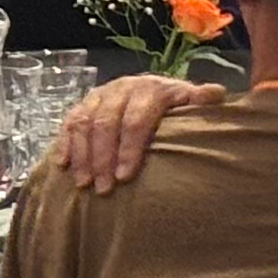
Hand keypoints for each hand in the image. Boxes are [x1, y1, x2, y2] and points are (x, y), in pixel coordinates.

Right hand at [52, 73, 219, 192]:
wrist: (154, 91)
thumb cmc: (175, 109)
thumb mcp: (190, 103)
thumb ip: (200, 101)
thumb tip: (216, 94)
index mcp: (151, 89)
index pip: (136, 120)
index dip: (129, 148)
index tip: (125, 177)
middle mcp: (123, 88)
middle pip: (107, 123)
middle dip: (103, 158)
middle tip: (103, 189)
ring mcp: (101, 95)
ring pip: (84, 123)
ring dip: (82, 154)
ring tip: (84, 184)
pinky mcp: (84, 104)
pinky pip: (69, 122)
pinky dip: (64, 143)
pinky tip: (62, 166)